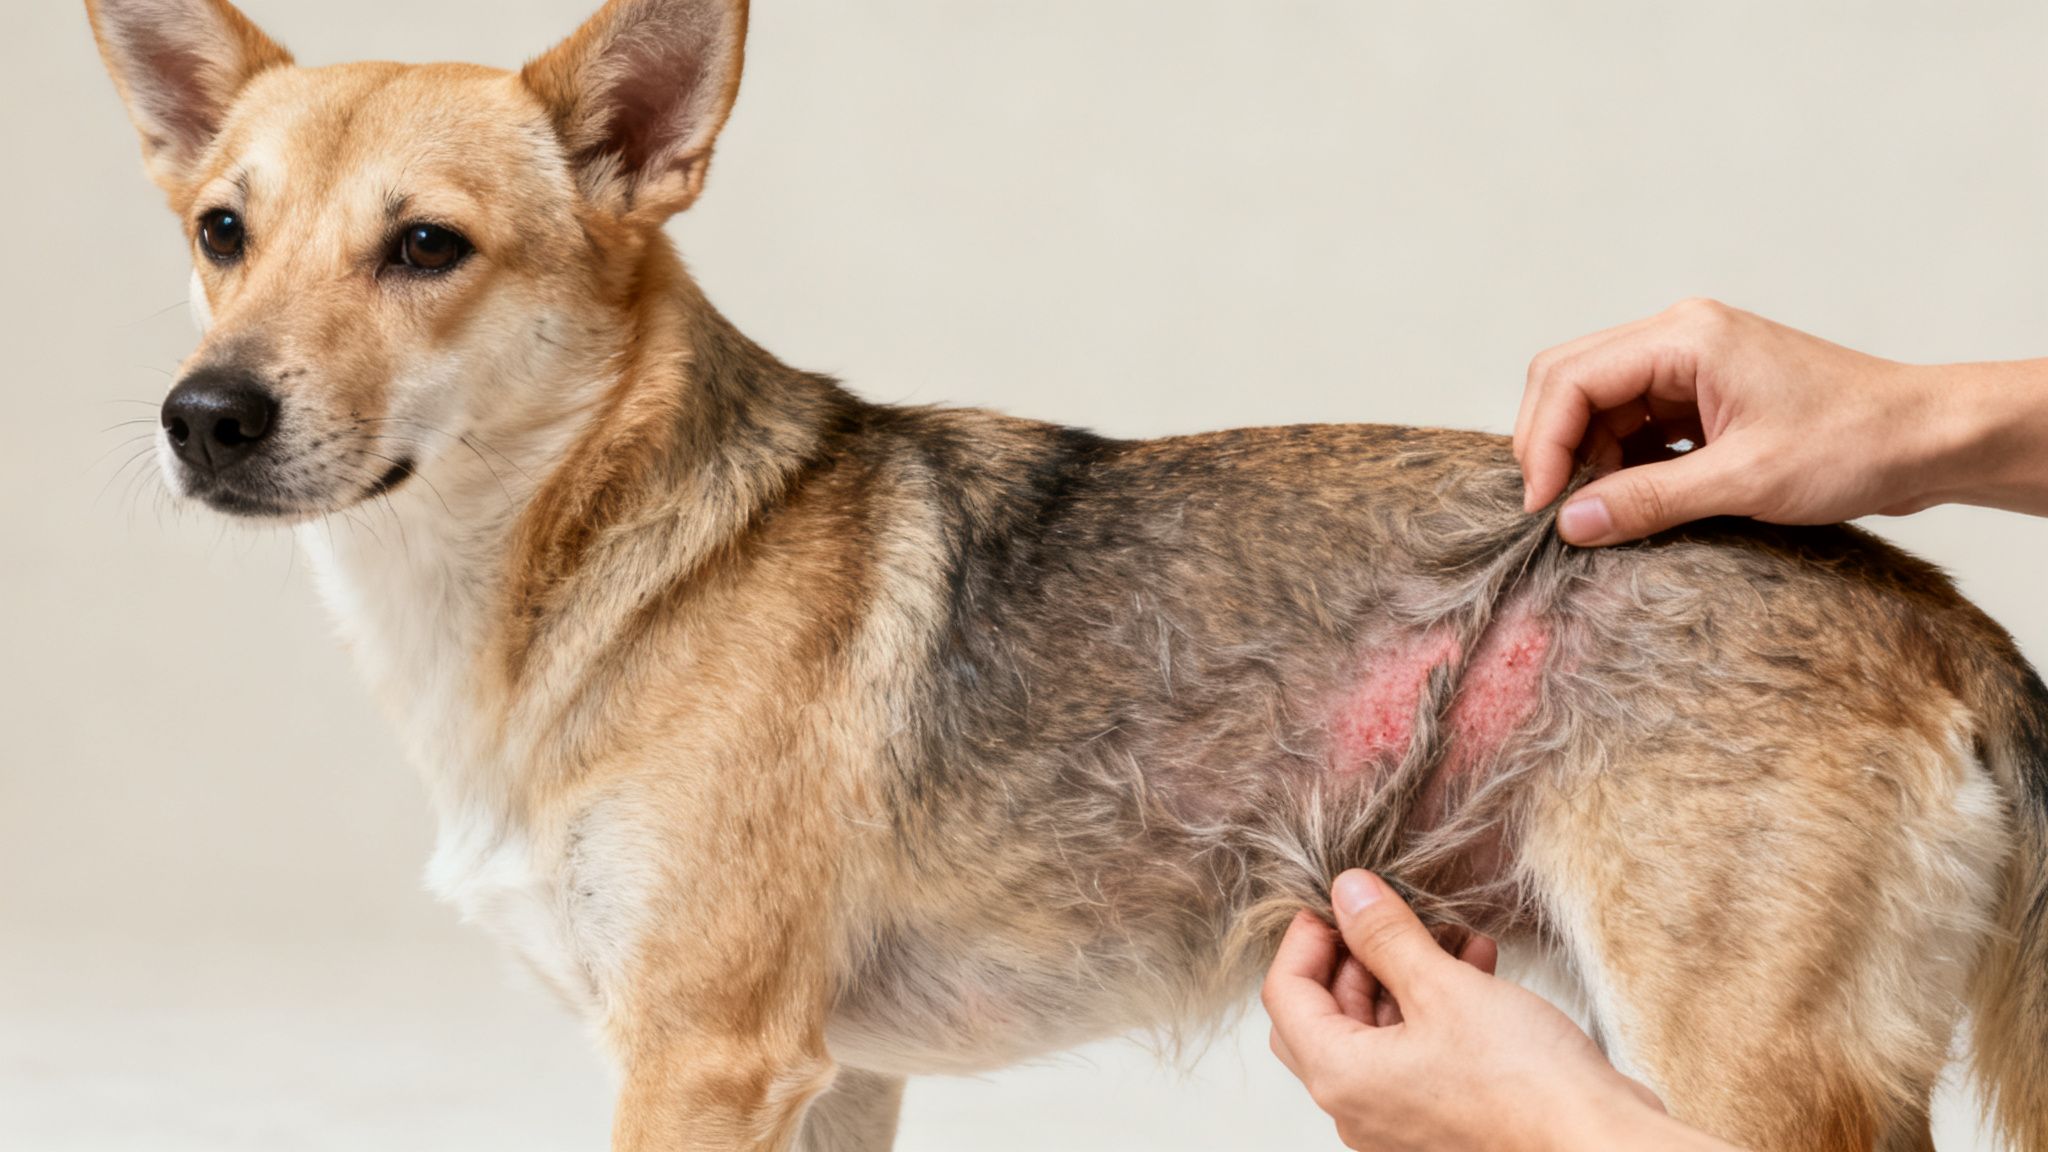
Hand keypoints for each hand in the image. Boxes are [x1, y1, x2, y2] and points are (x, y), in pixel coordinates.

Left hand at [1263, 870, 1729, 1151]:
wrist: (1598, 1146)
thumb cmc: (1523, 1083)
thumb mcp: (1444, 988)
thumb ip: (1386, 937)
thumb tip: (1347, 893)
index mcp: (1340, 1077)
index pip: (1285, 994)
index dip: (1305, 937)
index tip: (1336, 900)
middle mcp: (1358, 1108)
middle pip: (1324, 1015)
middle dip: (1355, 956)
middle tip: (1387, 913)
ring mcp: (1399, 1120)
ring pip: (1376, 1032)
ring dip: (1405, 975)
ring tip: (1448, 931)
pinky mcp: (1442, 1120)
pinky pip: (1416, 1053)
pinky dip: (1435, 1008)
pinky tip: (1477, 964)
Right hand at [1512, 298, 2045, 545]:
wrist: (1929, 439)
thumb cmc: (1856, 443)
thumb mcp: (1743, 482)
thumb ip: (1648, 500)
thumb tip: (1571, 524)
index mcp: (1685, 337)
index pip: (1572, 378)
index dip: (1544, 444)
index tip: (1543, 509)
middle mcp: (1679, 337)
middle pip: (1570, 379)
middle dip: (1551, 445)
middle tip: (1552, 513)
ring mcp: (1690, 364)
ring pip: (1596, 402)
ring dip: (1583, 457)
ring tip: (1593, 514)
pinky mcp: (1702, 394)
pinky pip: (1632, 421)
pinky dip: (1616, 461)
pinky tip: (1625, 501)